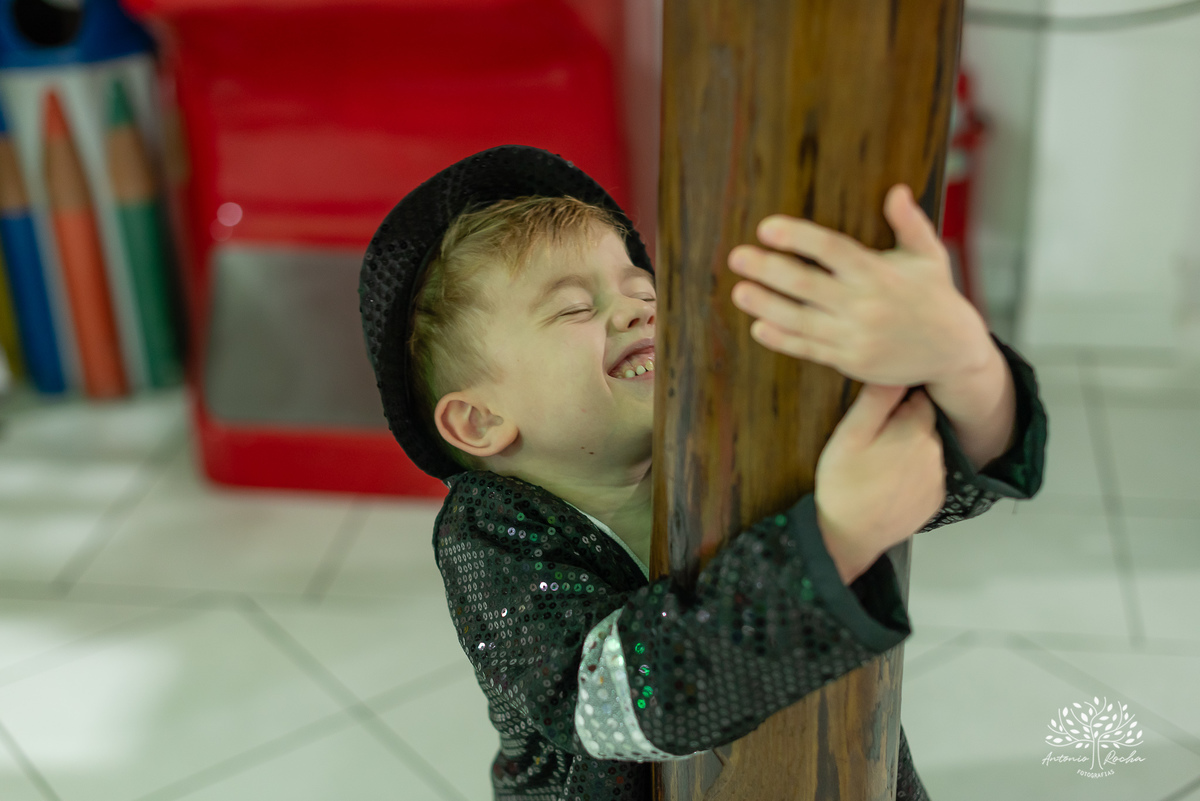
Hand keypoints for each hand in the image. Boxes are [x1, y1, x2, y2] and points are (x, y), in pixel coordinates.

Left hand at [727, 184, 989, 386]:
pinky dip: (782, 340)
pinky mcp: (850, 361)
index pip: (831, 250)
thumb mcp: (930, 256)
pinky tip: (758, 327)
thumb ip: (910, 224)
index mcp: (879, 273)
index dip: (797, 238)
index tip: (766, 228)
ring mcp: (856, 336)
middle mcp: (865, 305)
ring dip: (766, 305)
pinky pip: (809, 349)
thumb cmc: (936, 296)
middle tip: (737, 257)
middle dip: (768, 270)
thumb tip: (896, 190)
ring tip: (739, 291)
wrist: (953, 351)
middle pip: (807, 285)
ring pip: (801, 320)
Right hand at [814, 383, 944, 583]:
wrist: (847, 537)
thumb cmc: (842, 484)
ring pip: (926, 449)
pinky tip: (888, 481)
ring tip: (878, 462)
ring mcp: (938, 479)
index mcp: (916, 430)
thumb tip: (894, 371)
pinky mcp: (935, 501)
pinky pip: (927, 475)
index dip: (898, 399)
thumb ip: (875, 400)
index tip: (880, 409)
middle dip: (903, 424)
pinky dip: (913, 474)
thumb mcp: (849, 435)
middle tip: (872, 438)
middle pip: (924, 422)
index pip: (918, 396)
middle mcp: (936, 452)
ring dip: (909, 449)